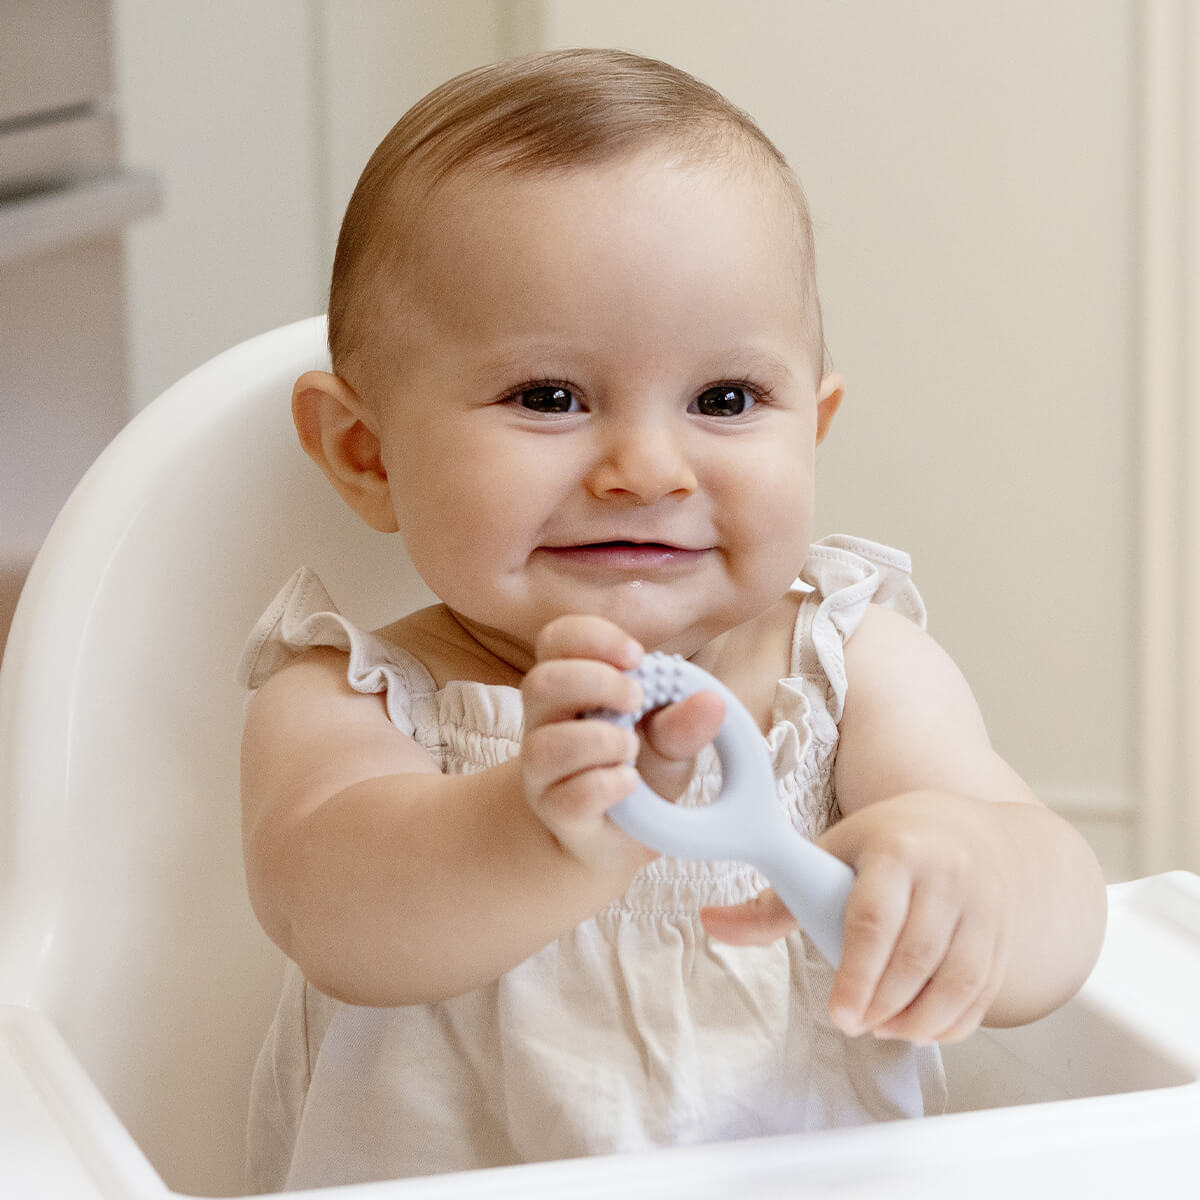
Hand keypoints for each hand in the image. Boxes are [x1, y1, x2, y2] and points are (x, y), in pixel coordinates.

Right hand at [521, 615, 723, 872]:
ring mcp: (543, 771)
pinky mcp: (555, 812)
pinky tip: (630, 783)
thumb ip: (684, 723)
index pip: (556, 640)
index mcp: (569, 687)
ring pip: (545, 746)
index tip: (637, 656)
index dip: (591, 637)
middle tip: (639, 698)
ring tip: (632, 749)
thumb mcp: (669, 741)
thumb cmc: (639, 771)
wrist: (617, 835)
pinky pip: (568, 797)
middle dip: (597, 683)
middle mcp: (545, 723)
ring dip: (599, 740)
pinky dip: (606, 785)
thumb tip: (712, 702)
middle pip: (541, 683)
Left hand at [701, 791, 1012, 1043]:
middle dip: (880, 1003)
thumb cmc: (890, 844)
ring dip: (916, 1020)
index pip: (875, 917)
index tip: (839, 1013)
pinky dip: (951, 1024)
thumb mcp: (833, 853)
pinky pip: (984, 996)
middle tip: (851, 1020)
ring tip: (881, 1026)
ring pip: (957, 982)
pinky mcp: (1005, 940)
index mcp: (897, 849)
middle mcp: (948, 875)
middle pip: (915, 957)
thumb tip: (710, 922)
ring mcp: (985, 908)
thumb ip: (776, 899)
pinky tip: (920, 1027)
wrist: (974, 833)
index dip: (856, 972)